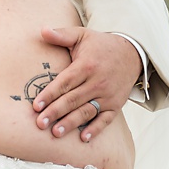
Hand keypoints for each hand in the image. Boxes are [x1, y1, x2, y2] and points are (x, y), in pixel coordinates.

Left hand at [34, 26, 140, 141]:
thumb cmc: (100, 45)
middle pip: (73, 99)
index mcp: (86, 65)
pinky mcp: (116, 105)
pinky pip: (106, 119)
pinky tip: (83, 138)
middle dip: (55, 112)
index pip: (65, 82)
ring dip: (71, 123)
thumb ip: (62, 35)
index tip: (36, 105)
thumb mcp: (82, 35)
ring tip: (56, 133)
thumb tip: (42, 30)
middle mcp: (98, 81)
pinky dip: (96, 129)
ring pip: (87, 111)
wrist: (132, 53)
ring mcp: (108, 95)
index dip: (50, 94)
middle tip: (40, 123)